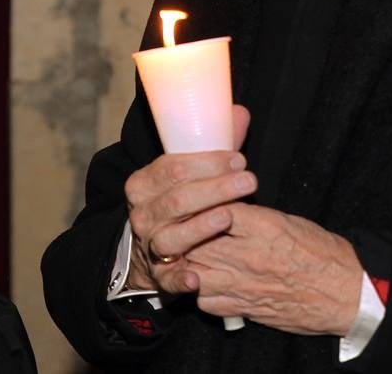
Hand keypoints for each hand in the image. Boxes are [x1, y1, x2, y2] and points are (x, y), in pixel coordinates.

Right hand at [125, 105, 254, 293]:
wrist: (150, 244)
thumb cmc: (180, 198)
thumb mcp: (190, 171)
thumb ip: (215, 145)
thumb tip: (239, 112)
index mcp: (144, 183)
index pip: (172, 168)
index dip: (207, 162)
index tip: (238, 159)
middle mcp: (142, 214)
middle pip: (177, 200)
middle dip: (215, 189)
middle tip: (249, 181)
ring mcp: (149, 246)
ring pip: (172, 237)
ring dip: (201, 227)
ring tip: (229, 216)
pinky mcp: (160, 276)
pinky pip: (168, 280)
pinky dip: (180, 280)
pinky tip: (196, 278)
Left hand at [181, 204, 363, 336]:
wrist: (343, 293)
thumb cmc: (322, 254)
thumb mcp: (289, 221)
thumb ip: (254, 217)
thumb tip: (226, 210)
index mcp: (263, 226)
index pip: (214, 208)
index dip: (202, 205)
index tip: (197, 204)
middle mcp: (248, 254)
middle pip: (196, 240)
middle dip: (187, 233)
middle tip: (184, 228)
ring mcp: (242, 284)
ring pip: (193, 271)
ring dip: (189, 263)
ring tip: (192, 256)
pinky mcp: (243, 307)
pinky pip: (205, 301)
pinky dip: (200, 291)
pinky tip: (206, 282)